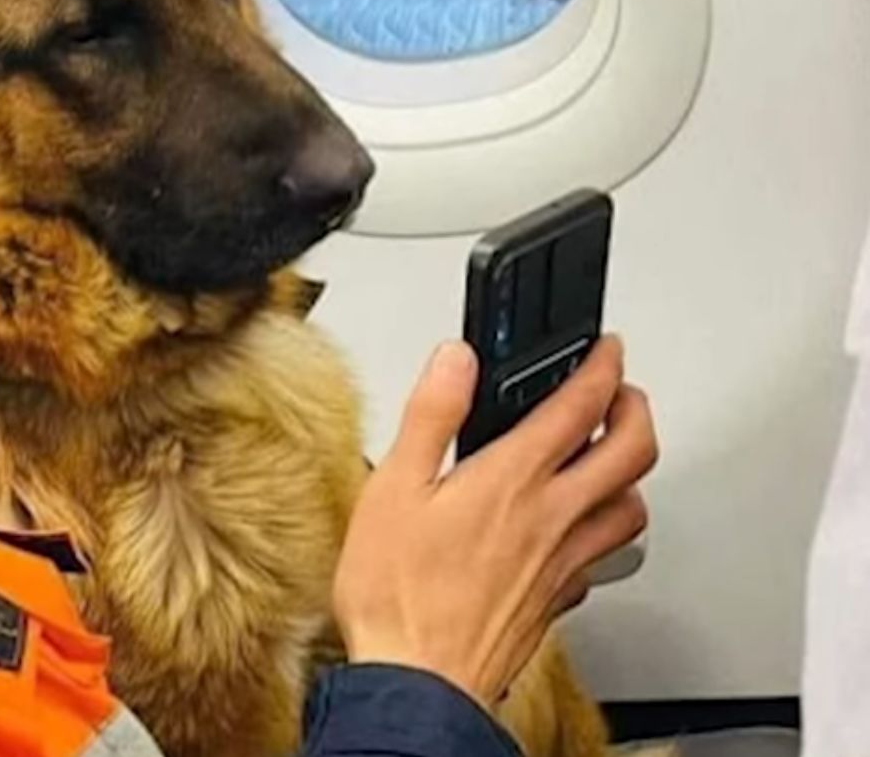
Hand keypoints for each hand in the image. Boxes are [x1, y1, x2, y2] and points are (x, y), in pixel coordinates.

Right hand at [330, 335, 656, 706]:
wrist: (419, 680)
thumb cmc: (399, 594)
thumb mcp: (393, 487)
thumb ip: (431, 415)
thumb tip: (456, 360)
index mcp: (514, 480)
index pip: (581, 407)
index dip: (602, 366)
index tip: (607, 349)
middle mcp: (552, 518)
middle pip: (633, 452)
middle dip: (635, 409)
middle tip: (621, 393)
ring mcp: (563, 562)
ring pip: (631, 507)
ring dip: (631, 473)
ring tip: (612, 457)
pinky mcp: (557, 601)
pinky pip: (603, 556)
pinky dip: (603, 530)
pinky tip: (580, 531)